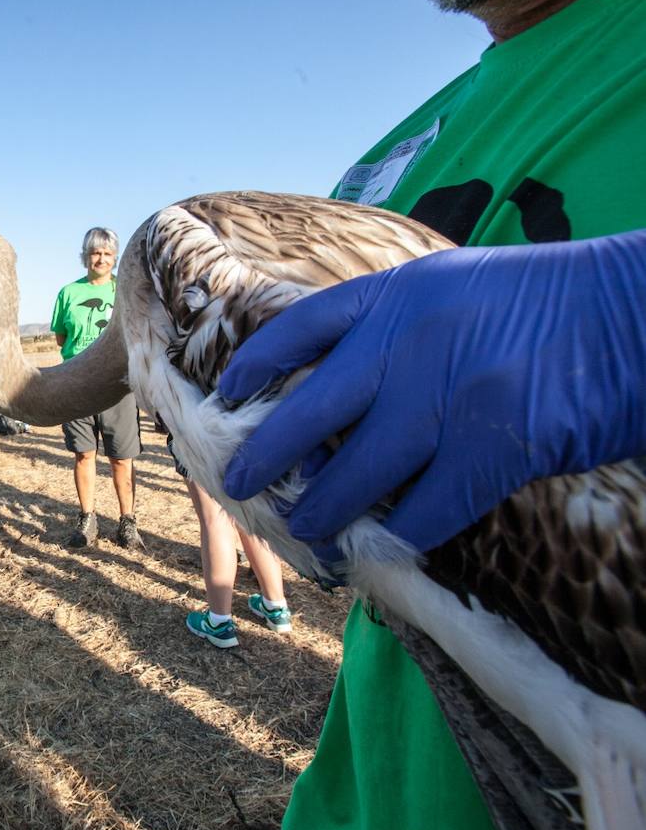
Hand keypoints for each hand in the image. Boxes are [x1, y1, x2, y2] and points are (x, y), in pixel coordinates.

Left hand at [219, 230, 645, 554]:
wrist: (638, 310)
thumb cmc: (553, 301)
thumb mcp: (459, 284)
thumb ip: (400, 324)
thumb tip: (343, 382)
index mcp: (397, 294)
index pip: (301, 329)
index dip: (257, 367)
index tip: (226, 395)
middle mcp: (407, 342)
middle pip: (309, 411)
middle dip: (266, 455)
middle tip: (238, 483)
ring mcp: (446, 396)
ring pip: (356, 472)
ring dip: (324, 510)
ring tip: (307, 530)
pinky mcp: (490, 449)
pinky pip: (424, 509)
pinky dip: (400, 533)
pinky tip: (386, 544)